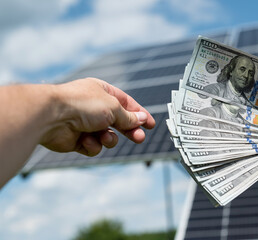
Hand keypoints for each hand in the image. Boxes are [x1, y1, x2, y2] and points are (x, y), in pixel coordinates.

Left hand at [40, 78, 155, 155]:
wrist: (52, 116)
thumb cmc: (82, 104)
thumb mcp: (113, 107)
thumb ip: (128, 117)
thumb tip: (141, 119)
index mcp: (102, 92)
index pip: (126, 103)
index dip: (139, 114)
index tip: (151, 124)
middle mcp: (94, 107)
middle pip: (119, 121)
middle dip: (129, 130)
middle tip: (140, 138)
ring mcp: (85, 123)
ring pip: (107, 136)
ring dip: (108, 138)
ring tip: (104, 137)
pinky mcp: (77, 139)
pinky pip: (94, 146)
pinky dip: (93, 145)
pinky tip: (85, 140)